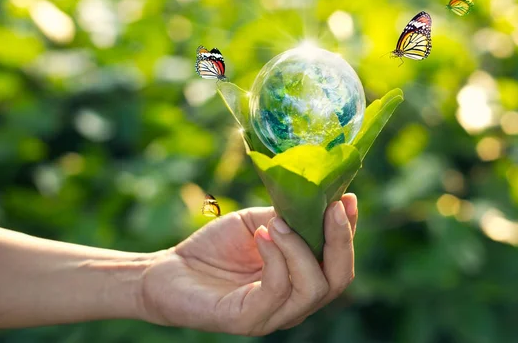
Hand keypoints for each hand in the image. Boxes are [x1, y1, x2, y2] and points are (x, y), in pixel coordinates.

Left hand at [139, 193, 357, 335]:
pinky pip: (276, 291)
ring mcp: (274, 314)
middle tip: (331, 208)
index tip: (347, 198)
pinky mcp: (249, 319)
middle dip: (340, 241)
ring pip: (314, 287)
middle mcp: (295, 300)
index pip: (339, 260)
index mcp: (302, 277)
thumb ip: (289, 216)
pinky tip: (261, 236)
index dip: (348, 230)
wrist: (169, 270)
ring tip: (279, 223)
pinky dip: (275, 258)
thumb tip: (319, 197)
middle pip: (339, 279)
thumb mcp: (259, 222)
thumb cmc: (216, 247)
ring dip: (301, 247)